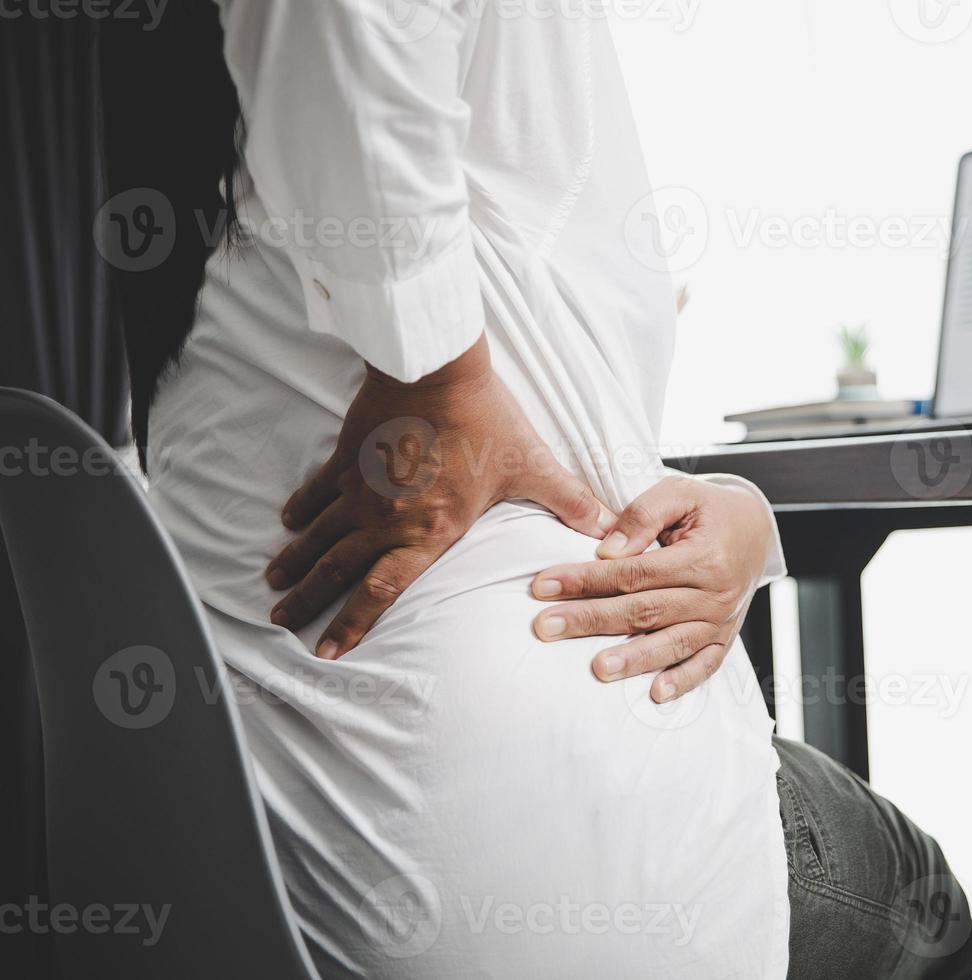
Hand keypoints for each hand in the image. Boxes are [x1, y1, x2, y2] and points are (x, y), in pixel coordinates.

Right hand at [266, 337, 613, 658]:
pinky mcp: (347, 458)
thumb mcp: (532, 465)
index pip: (384, 590)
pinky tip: (287, 524)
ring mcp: (361, 488)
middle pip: (340, 569)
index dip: (355, 623)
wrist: (437, 369)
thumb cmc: (485, 419)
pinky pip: (318, 491)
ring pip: (320, 535)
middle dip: (312, 602)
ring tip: (275, 587)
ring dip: (297, 563)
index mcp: (430, 530)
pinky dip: (302, 510)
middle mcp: (387, 518)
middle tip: (283, 625)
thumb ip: (567, 501)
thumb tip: (607, 528)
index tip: (331, 651)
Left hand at [529, 476, 772, 701]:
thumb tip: (608, 550)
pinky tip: (655, 693)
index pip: (635, 572)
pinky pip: (705, 665)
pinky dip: (683, 682)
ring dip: (633, 659)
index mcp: (703, 556)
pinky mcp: (724, 638)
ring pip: (671, 643)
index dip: (587, 579)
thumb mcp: (680, 492)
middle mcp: (715, 594)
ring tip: (597, 669)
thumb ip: (643, 515)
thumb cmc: (710, 510)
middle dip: (591, 619)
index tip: (544, 586)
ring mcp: (721, 620)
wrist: (756, 530)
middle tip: (547, 627)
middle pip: (645, 611)